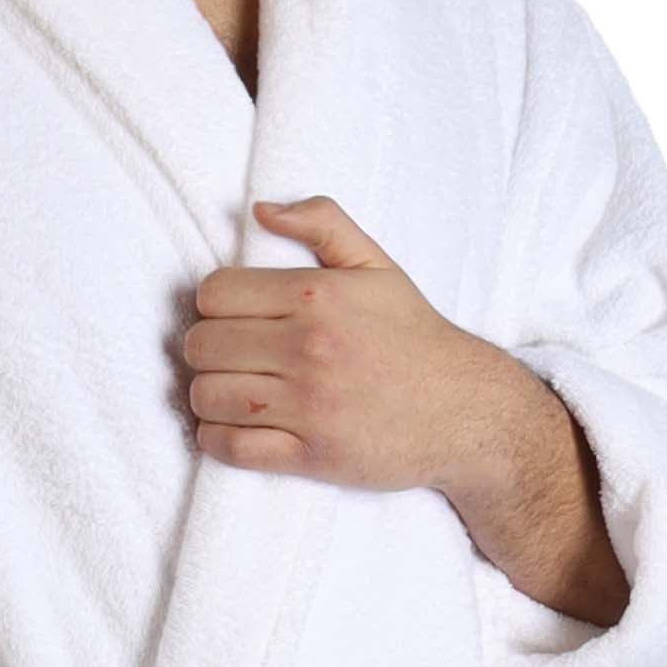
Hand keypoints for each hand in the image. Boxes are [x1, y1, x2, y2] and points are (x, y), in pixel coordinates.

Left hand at [180, 197, 625, 623]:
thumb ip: (322, 224)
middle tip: (229, 355)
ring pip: (208, 396)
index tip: (233, 316)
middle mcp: (308, 348)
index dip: (214, 303)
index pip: (215, 293)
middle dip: (206, 348)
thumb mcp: (377, 266)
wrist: (464, 411)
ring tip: (228, 390)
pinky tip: (230, 427)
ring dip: (206, 394)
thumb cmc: (414, 337)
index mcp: (317, 295)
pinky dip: (215, 439)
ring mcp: (308, 406)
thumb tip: (260, 210)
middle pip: (202, 344)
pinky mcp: (311, 456)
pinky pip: (230, 447)